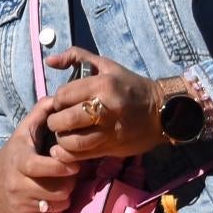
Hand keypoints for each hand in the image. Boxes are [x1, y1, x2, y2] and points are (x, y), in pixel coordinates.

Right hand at [0, 96, 80, 212]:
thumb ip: (40, 114)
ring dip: (64, 198)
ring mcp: (20, 206)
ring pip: (58, 206)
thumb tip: (58, 98)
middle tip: (67, 177)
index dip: (61, 167)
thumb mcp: (23, 133)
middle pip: (57, 191)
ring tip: (60, 188)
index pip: (42, 167)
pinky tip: (50, 202)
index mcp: (19, 162)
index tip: (74, 164)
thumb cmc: (14, 154)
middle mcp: (17, 186)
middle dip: (68, 184)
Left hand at [41, 50, 164, 161]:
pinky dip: (69, 154)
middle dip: (55, 122)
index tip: (62, 103)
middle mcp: (106, 108)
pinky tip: (67, 149)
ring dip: (61, 139)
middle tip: (58, 121)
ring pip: (72, 141)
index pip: (63, 95)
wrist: (163, 111)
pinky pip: (83, 155)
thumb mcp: (107, 66)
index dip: (57, 101)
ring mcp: (110, 131)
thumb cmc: (131, 86)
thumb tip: (49, 61)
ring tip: (64, 134)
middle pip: (65, 119)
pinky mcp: (113, 147)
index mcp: (103, 85)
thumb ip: (76, 57)